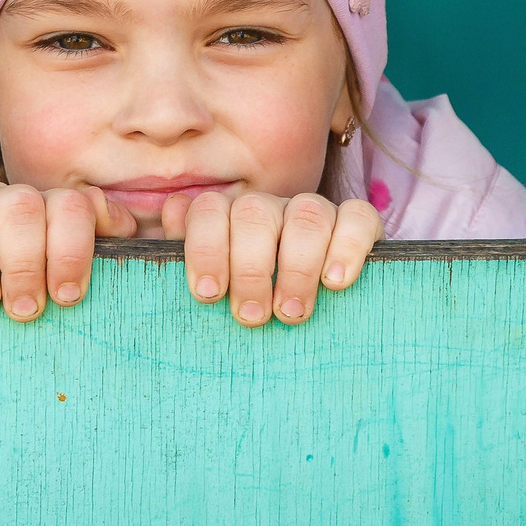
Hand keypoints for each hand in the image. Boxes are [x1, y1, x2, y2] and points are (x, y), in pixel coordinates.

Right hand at [0, 181, 134, 319]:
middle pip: (21, 206)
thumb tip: (128, 229)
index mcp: (51, 211)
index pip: (71, 206)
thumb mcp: (71, 278)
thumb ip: (105, 248)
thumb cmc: (33, 294)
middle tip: (23, 310)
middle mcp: (9, 200)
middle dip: (24, 261)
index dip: (72, 249)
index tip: (66, 297)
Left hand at [175, 190, 384, 326]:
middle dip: (250, 267)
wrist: (310, 316)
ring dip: (297, 267)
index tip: (208, 295)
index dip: (205, 249)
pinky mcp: (357, 224)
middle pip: (255, 213)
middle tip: (251, 316)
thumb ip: (187, 258)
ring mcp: (315, 212)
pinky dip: (347, 246)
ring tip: (290, 313)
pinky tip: (336, 282)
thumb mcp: (215, 291)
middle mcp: (270, 208)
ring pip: (307, 214)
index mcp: (230, 218)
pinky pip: (357, 217)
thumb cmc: (249, 306)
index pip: (209, 210)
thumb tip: (167, 217)